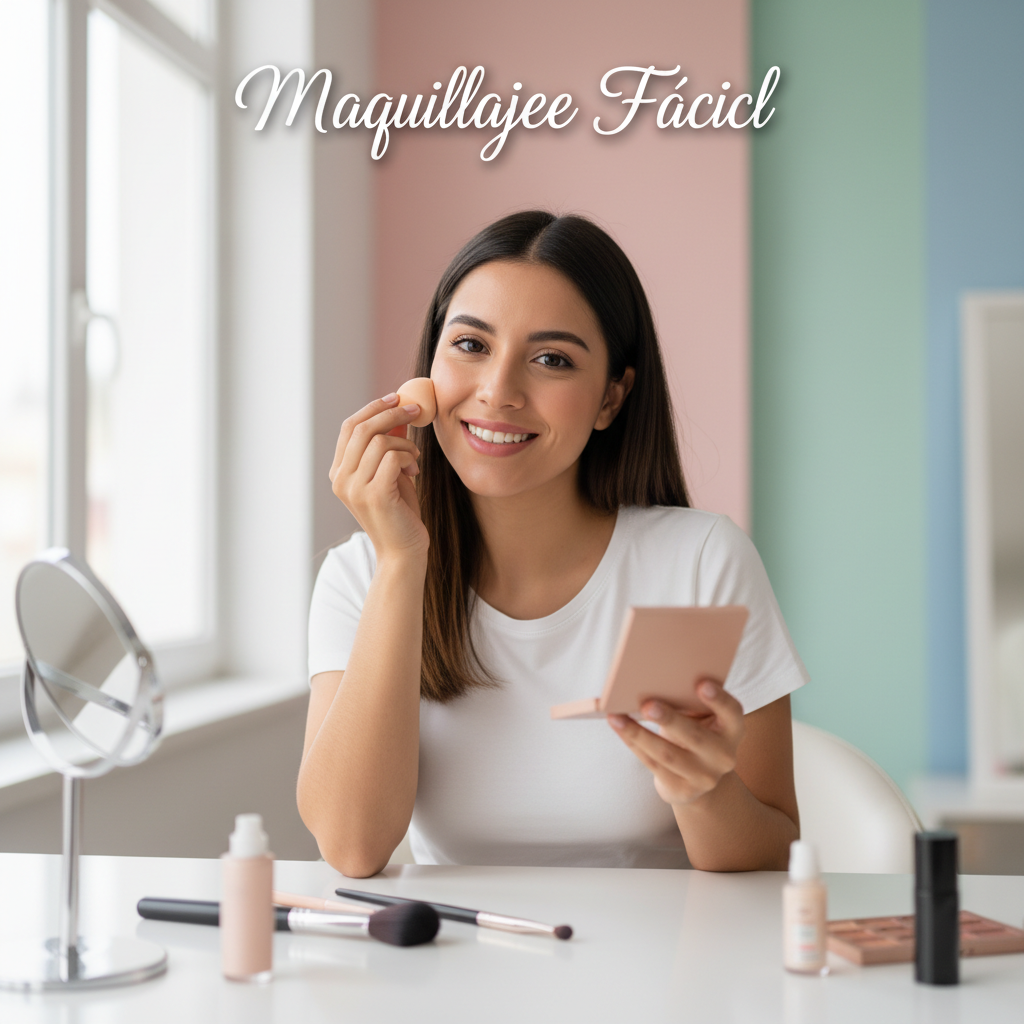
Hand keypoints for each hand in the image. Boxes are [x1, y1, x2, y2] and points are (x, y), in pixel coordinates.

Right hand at [330, 393, 428, 559]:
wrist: (403, 551)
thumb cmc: (400, 512)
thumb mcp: (390, 472)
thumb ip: (387, 445)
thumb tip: (398, 410)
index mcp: (339, 472)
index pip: (349, 427)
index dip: (372, 408)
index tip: (396, 398)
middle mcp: (340, 479)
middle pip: (362, 428)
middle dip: (392, 413)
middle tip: (416, 411)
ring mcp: (354, 488)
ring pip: (379, 441)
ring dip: (405, 443)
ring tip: (415, 458)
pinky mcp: (374, 495)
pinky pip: (391, 457)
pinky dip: (408, 457)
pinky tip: (414, 470)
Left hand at [608, 681, 744, 806]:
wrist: (697, 777)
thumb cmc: (695, 731)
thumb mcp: (701, 717)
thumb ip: (689, 701)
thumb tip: (653, 679)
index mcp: (732, 729)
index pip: (732, 712)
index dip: (718, 699)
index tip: (701, 684)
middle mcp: (723, 756)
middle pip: (695, 736)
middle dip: (670, 720)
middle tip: (647, 705)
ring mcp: (704, 777)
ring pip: (667, 754)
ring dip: (638, 734)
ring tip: (616, 717)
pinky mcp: (682, 790)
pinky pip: (652, 764)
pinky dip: (633, 743)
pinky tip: (618, 728)